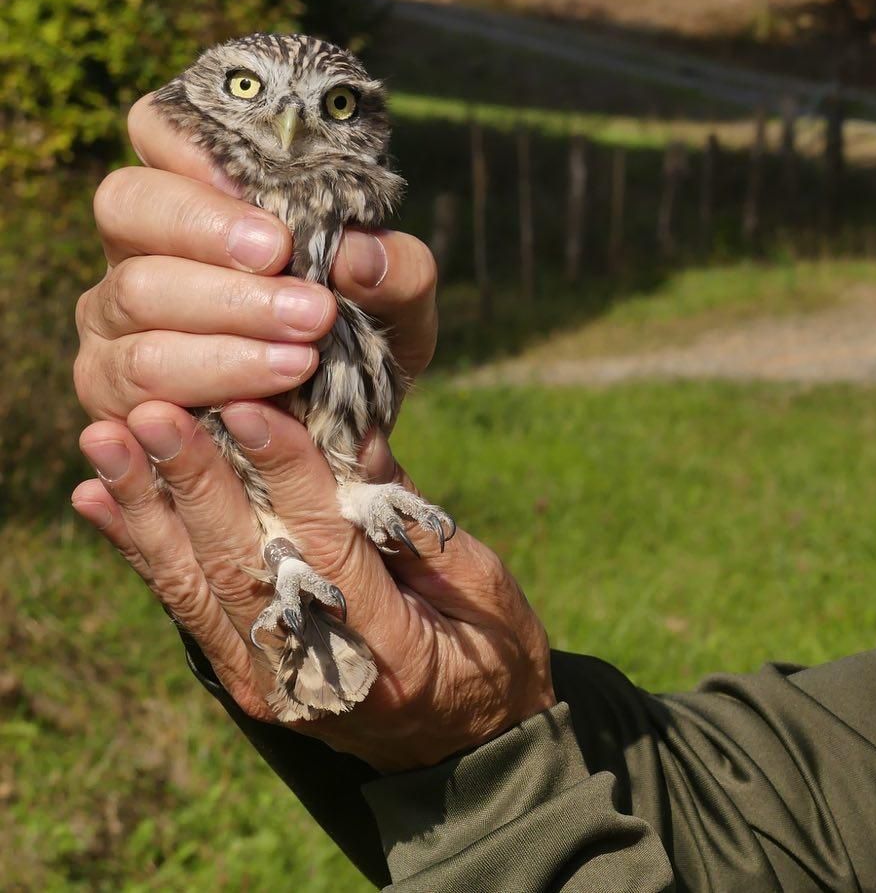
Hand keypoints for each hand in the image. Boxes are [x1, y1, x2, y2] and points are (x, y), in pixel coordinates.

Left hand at [71, 399, 555, 770]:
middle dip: (196, 484)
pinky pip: (186, 608)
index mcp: (390, 649)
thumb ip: (415, 522)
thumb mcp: (483, 586)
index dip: (285, 476)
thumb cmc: (493, 655)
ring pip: (196, 587)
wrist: (468, 748)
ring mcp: (269, 682)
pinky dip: (141, 551)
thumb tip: (357, 438)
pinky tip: (101, 499)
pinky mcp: (245, 676)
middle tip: (158, 411)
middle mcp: (312, 674)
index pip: (325, 547)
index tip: (249, 407)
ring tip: (108, 442)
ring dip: (148, 509)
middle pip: (242, 567)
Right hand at [74, 93, 437, 422]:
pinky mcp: (108, 385)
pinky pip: (126, 379)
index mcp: (202, 195)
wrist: (348, 432)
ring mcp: (113, 313)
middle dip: (216, 243)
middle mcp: (140, 243)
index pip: (160, 128)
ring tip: (303, 357)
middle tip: (303, 296)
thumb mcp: (401, 305)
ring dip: (224, 328)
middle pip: (128, 204)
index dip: (195, 151)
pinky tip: (256, 406)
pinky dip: (198, 388)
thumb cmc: (361, 338)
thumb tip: (357, 254)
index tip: (271, 212)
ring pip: (133, 294)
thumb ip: (397, 271)